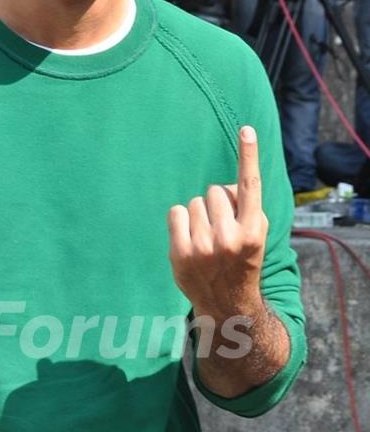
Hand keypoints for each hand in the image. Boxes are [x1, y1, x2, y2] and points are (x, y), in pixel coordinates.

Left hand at [167, 126, 267, 318]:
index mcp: (254, 230)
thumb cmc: (242, 258)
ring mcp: (203, 247)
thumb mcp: (256, 234)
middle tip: (222, 227)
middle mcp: (230, 237)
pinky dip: (182, 219)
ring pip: (195, 202)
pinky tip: (190, 238)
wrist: (227, 302)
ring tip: (208, 237)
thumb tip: (222, 186)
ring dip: (200, 213)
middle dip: (217, 203)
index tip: (247, 129)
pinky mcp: (181, 253)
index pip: (250, 185)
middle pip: (214, 191)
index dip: (248, 154)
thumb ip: (245, 207)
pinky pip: (176, 212)